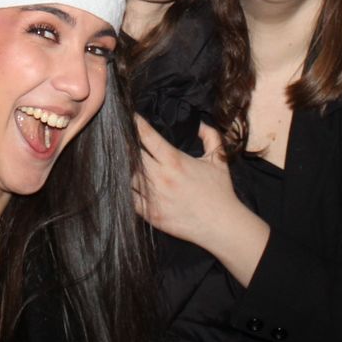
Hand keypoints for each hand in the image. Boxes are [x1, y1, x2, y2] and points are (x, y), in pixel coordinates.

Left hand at [134, 117, 269, 284]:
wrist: (222, 224)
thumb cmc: (220, 191)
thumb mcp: (218, 159)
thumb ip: (210, 137)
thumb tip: (200, 124)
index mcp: (174, 161)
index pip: (148, 138)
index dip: (137, 125)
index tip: (130, 117)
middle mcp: (161, 177)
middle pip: (133, 156)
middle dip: (126, 146)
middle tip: (120, 139)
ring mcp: (154, 197)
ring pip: (128, 178)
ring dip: (125, 169)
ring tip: (120, 162)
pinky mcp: (151, 214)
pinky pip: (131, 200)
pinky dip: (127, 192)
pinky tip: (125, 186)